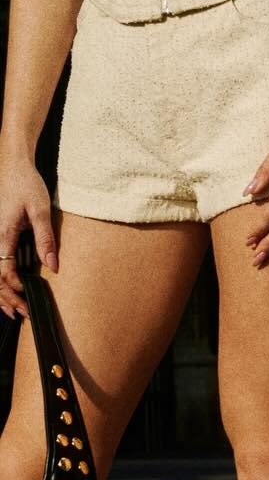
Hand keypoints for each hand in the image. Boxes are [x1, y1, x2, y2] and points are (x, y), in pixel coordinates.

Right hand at [0, 153, 55, 318]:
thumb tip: (53, 266)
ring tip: (13, 310)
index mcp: (2, 235)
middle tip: (22, 314)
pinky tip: (8, 291)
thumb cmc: (26, 185)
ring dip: (0, 293)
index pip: (4, 271)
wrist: (12, 166)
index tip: (27, 298)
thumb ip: (46, 240)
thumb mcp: (41, 211)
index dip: (14, 288)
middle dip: (6, 298)